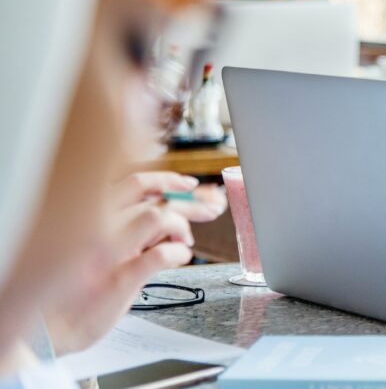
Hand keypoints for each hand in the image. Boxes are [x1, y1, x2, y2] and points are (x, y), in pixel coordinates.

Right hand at [43, 172, 224, 354]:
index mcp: (94, 216)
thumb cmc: (78, 288)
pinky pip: (160, 255)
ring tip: (186, 241)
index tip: (192, 185)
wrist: (50, 327)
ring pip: (158, 216)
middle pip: (154, 198)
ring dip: (181, 226)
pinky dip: (178, 253)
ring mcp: (108, 251)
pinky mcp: (117, 279)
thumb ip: (133, 229)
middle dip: (191, 200)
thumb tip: (174, 214)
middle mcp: (98, 227)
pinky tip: (180, 257)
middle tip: (213, 206)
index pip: (137, 183)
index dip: (169, 180)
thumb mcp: (103, 247)